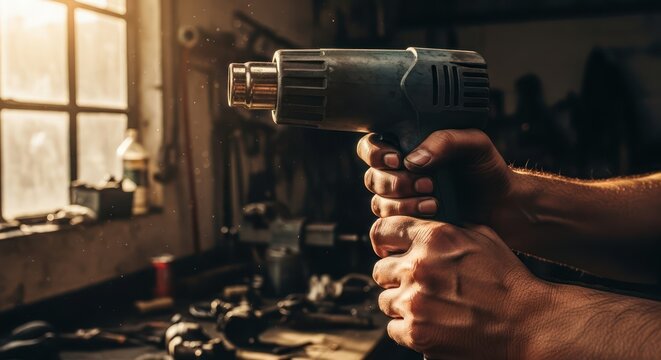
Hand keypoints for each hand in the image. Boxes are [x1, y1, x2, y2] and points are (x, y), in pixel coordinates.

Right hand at [356, 129, 518, 229]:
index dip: (375, 154)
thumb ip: (444, 141)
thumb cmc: (487, 170)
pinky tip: (433, 215)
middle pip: (372, 178)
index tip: (396, 160)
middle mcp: (399, 173)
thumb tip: (413, 160)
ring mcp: (402, 200)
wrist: (502, 205)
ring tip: (434, 202)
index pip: (371, 147)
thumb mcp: (473, 143)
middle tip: (428, 183)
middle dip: (396, 183)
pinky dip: (409, 220)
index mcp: (407, 147)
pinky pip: (391, 225)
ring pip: (379, 203)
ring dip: (403, 204)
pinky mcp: (409, 223)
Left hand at [370, 216, 553, 358]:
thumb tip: (423, 223)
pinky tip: (430, 324)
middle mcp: (419, 267)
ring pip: (385, 300)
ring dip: (401, 304)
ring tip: (428, 306)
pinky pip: (393, 327)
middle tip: (416, 285)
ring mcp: (415, 302)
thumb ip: (447, 228)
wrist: (528, 324)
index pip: (382, 232)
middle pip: (380, 270)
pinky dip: (407, 328)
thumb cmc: (508, 281)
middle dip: (395, 277)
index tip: (390, 251)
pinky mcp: (416, 332)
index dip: (385, 242)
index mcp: (433, 238)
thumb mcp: (482, 238)